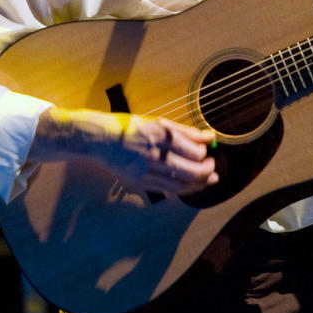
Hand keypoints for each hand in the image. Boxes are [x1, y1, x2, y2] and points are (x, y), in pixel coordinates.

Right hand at [29, 109, 218, 196]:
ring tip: (209, 179)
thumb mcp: (157, 123)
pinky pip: (167, 190)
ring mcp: (146, 170)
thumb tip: (209, 136)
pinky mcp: (140, 182)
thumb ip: (184, 131)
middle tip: (213, 167)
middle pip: (190, 170)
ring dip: (199, 183)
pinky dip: (184, 189)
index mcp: (160, 134)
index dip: (204, 153)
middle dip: (207, 170)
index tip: (208, 150)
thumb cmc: (130, 127)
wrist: (100, 140)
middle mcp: (154, 153)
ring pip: (181, 184)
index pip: (192, 149)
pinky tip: (191, 186)